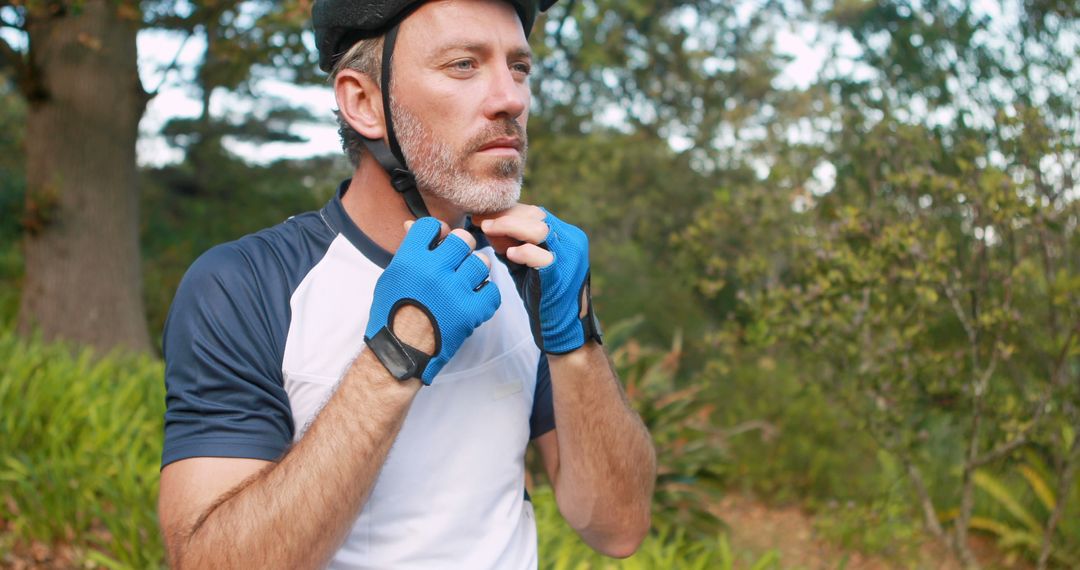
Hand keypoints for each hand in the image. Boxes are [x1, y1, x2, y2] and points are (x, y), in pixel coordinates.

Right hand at [365, 217, 499, 383]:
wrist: (399, 354)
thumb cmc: (392, 314)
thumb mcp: (392, 278)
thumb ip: (408, 251)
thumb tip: (413, 224)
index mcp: (409, 260)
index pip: (431, 225)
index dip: (436, 232)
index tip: (438, 244)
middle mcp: (433, 271)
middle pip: (462, 239)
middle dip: (461, 248)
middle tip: (456, 262)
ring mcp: (454, 291)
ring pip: (481, 262)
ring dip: (475, 270)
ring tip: (464, 283)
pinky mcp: (470, 312)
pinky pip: (492, 291)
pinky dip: (485, 295)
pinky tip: (473, 299)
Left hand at [475, 205, 601, 353]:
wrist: (563, 329)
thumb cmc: (542, 296)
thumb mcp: (524, 264)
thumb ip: (510, 245)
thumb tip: (487, 225)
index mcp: (564, 235)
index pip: (534, 213)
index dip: (507, 212)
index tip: (481, 215)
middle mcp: (570, 241)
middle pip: (537, 215)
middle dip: (505, 216)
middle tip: (479, 221)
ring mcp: (569, 257)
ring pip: (541, 229)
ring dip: (510, 227)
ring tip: (488, 230)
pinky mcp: (562, 276)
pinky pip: (544, 258)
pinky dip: (525, 252)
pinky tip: (509, 254)